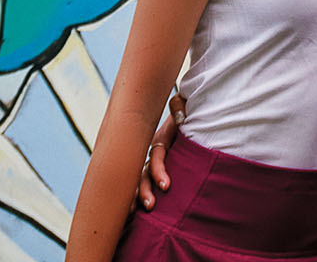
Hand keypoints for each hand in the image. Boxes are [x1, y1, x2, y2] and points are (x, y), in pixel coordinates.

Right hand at [137, 91, 185, 208]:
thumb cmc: (186, 110)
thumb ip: (180, 107)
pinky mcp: (155, 169)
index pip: (157, 157)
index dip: (159, 171)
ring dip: (137, 195)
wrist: (185, 112)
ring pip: (140, 179)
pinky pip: (144, 183)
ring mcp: (152, 162)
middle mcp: (154, 152)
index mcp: (161, 138)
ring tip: (134, 212)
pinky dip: (135, 195)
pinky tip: (130, 211)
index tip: (166, 186)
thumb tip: (181, 117)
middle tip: (150, 205)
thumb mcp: (183, 104)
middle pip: (144, 172)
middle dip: (145, 189)